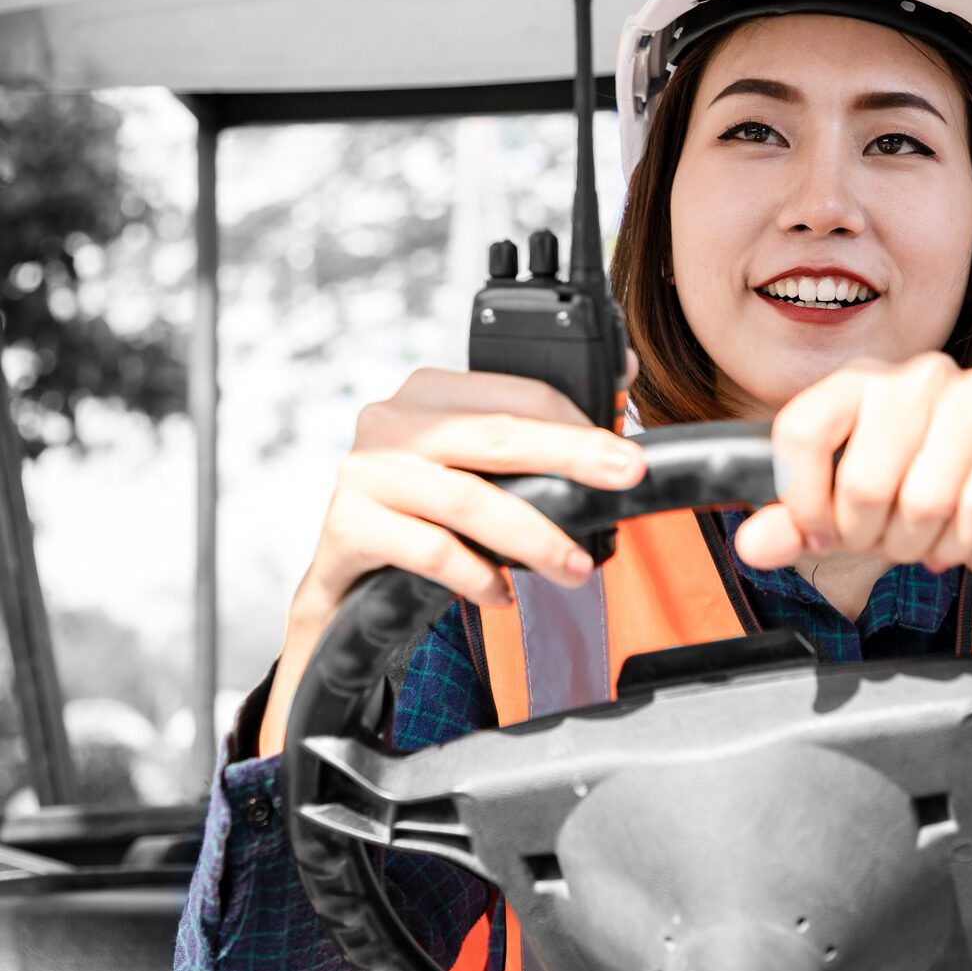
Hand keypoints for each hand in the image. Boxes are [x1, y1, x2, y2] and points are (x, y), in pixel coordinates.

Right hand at [257, 361, 643, 757]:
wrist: (344, 583)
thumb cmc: (422, 517)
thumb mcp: (472, 468)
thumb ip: (532, 434)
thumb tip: (625, 377)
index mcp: (428, 393)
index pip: (516, 395)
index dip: (576, 424)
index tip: (625, 455)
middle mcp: (390, 422)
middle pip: (498, 436)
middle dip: (572, 458)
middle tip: (627, 479)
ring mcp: (364, 473)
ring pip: (467, 499)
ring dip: (533, 537)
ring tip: (575, 568)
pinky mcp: (348, 527)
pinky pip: (429, 550)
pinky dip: (475, 575)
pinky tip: (502, 594)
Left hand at [734, 354, 971, 617]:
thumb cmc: (912, 486)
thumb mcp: (843, 504)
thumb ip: (793, 523)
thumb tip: (751, 546)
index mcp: (858, 381)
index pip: (800, 431)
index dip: (801, 501)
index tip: (819, 533)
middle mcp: (916, 375)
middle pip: (863, 482)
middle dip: (868, 536)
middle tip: (881, 541)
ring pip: (923, 501)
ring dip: (915, 544)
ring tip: (918, 540)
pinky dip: (959, 544)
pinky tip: (955, 541)